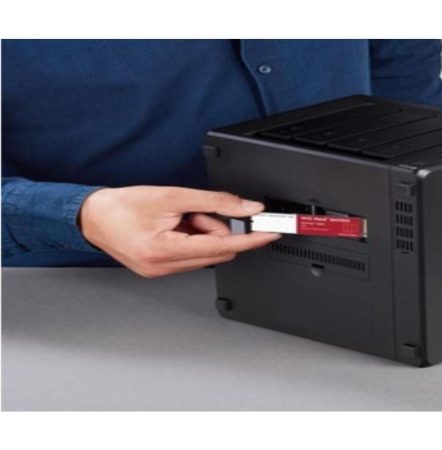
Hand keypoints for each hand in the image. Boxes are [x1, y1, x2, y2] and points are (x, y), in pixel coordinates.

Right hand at [79, 186, 279, 277]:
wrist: (92, 216)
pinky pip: (192, 255)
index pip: (223, 246)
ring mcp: (162, 272)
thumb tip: (246, 208)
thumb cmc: (123, 205)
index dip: (251, 239)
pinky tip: (174, 227)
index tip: (271, 234)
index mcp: (166, 251)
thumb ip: (215, 202)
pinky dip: (192, 238)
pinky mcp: (161, 270)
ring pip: (206, 252)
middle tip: (193, 211)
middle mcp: (165, 268)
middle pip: (216, 250)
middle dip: (215, 228)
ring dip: (202, 232)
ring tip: (176, 217)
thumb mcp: (173, 196)